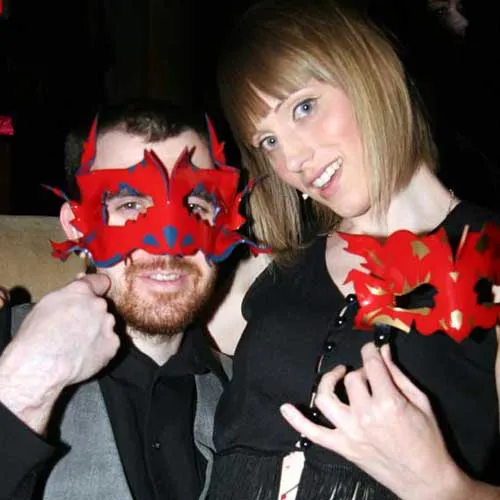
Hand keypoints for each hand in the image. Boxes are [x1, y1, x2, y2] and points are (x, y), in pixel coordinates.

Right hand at [0, 274, 118, 432]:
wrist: (42, 364)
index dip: (97, 286)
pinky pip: (109, 343)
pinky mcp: (112, 344)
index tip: (96, 291)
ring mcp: (108, 325)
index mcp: (81, 291)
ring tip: (77, 345)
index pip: (99, 281)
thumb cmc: (36, 335)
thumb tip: (78, 286)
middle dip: (91, 315)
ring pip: (105, 325)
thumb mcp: (45, 304)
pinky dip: (101, 348)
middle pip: (100, 307)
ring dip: (96, 331)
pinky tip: (84, 355)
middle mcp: (99, 305)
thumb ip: (67, 294)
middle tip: (74, 329)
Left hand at [280, 343, 479, 499]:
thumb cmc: (428, 440)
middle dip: (360, 372)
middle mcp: (365, 416)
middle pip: (350, 379)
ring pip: (326, 397)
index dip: (369, 351)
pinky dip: (297, 421)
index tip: (370, 349)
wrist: (426, 480)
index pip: (370, 365)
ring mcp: (350, 432)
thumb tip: (382, 351)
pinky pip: (313, 433)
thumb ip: (397, 374)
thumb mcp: (420, 401)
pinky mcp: (342, 447)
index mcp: (388, 403)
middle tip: (370, 376)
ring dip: (328, 382)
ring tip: (337, 375)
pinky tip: (286, 408)